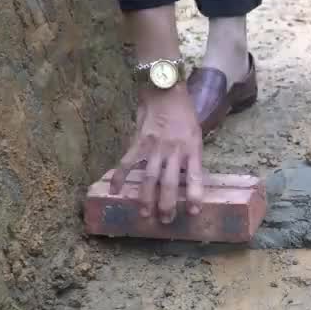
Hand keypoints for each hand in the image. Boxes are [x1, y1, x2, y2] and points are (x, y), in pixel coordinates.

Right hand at [109, 85, 203, 222]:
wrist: (165, 88)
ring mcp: (155, 147)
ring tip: (145, 214)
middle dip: (167, 204)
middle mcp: (174, 150)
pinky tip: (114, 191)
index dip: (194, 195)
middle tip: (166, 220)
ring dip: (147, 198)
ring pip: (150, 178)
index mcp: (192, 148)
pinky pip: (127, 162)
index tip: (193, 212)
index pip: (196, 177)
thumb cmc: (183, 112)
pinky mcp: (139, 142)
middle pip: (170, 183)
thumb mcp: (195, 133)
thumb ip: (190, 155)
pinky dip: (120, 177)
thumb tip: (188, 177)